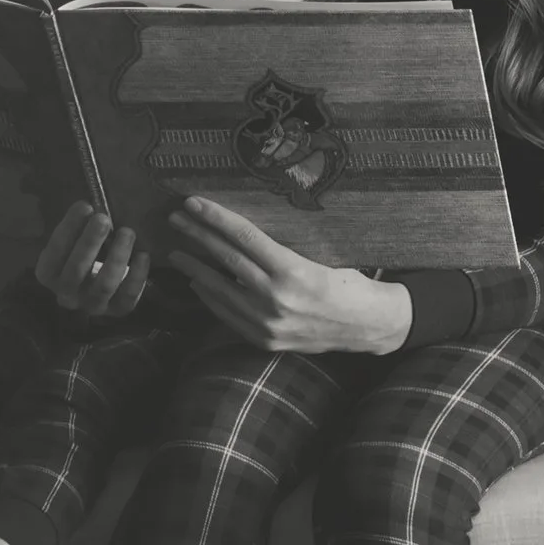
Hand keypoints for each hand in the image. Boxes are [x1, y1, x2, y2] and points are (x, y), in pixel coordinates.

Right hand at [35, 201, 151, 317]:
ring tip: (127, 232)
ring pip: (104, 285)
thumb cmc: (81, 254)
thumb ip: (77, 227)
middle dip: (90, 243)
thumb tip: (91, 206)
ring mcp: (92, 306)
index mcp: (49, 274)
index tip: (84, 206)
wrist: (92, 287)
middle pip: (76, 271)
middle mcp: (67, 295)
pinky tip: (143, 254)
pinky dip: (137, 276)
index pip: (54, 254)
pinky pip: (128, 297)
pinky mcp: (116, 311)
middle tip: (103, 218)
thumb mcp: (72, 241)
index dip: (68, 230)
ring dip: (117, 257)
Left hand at [165, 201, 413, 354]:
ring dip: (195, 268)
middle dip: (197, 236)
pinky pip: (228, 316)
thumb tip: (244, 230)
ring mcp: (268, 323)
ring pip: (220, 290)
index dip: (216, 218)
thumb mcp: (320, 257)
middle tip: (176, 219)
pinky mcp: (265, 341)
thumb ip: (281, 250)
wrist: (367, 327)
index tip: (193, 203)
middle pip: (226, 260)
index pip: (244, 238)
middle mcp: (276, 299)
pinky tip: (199, 283)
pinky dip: (210, 297)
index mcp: (293, 271)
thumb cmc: (349, 283)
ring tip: (177, 251)